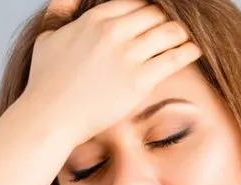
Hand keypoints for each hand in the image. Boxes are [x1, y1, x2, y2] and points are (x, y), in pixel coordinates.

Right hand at [19, 0, 201, 146]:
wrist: (51, 117)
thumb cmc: (46, 82)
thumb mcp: (47, 38)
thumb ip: (59, 12)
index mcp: (94, 19)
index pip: (135, 2)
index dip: (148, 9)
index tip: (155, 18)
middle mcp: (113, 33)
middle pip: (155, 14)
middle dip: (165, 20)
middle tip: (173, 29)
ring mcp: (128, 56)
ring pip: (169, 32)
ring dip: (180, 33)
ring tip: (186, 38)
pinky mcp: (140, 80)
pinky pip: (174, 58)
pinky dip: (188, 51)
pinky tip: (194, 50)